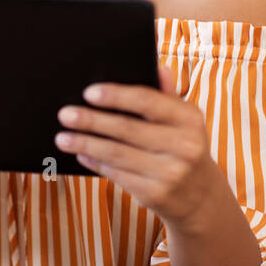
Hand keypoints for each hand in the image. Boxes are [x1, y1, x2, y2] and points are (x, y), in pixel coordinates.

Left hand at [55, 67, 225, 233]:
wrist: (202, 197)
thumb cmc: (184, 148)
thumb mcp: (184, 121)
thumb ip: (167, 95)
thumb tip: (157, 68)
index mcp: (189, 119)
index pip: (148, 101)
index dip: (116, 95)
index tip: (89, 93)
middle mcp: (184, 146)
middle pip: (127, 129)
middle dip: (91, 121)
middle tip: (65, 114)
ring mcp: (170, 173)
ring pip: (117, 154)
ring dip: (85, 144)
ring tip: (63, 137)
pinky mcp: (156, 194)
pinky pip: (117, 175)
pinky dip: (95, 163)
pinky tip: (81, 155)